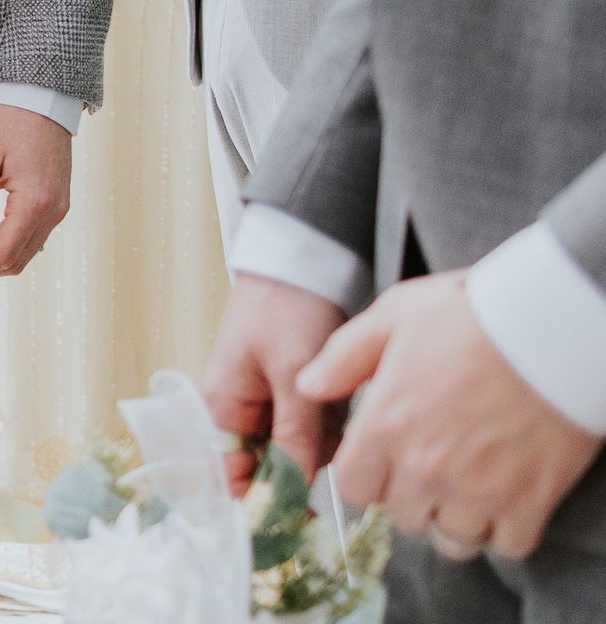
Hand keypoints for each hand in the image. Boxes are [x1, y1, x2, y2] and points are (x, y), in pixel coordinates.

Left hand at [0, 103, 71, 281]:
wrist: (39, 97)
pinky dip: (5, 245)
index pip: (2, 254)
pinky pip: (31, 237)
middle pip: (15, 260)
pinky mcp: (56, 202)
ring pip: (24, 252)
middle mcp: (53, 212)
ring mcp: (57, 208)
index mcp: (35, 203)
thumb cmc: (6, 123)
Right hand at [204, 271, 349, 491]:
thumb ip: (294, 436)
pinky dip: (328, 422)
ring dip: (320, 439)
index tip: (298, 515)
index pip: (227, 475)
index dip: (258, 500)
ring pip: (293, 449)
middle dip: (302, 461)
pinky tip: (340, 400)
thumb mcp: (294, 374)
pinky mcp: (287, 395)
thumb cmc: (284, 310)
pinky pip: (308, 428)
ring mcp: (263, 403)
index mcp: (221, 408)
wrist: (300, 263)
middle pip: (266, 466)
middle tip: (327, 434)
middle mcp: (237, 412)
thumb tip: (289, 493)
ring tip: (335, 405)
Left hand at [301, 272, 605, 559]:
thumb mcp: (393, 317)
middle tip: (430, 471)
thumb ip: (343, 357)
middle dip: (410, 499)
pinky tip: (505, 500)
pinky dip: (505, 532)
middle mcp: (425, 467)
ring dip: (455, 521)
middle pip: (403, 518)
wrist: (553, 328)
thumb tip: (308, 387)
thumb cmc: (471, 315)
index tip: (384, 462)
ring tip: (466, 490)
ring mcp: (479, 490)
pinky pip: (507, 546)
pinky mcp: (530, 501)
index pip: (353, 488)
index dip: (366, 477)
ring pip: (452, 540)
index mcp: (385, 425)